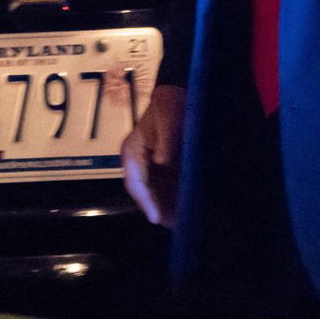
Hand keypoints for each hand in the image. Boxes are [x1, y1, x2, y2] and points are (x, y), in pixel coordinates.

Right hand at [120, 84, 184, 227]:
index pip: (136, 183)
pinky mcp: (159, 165)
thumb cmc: (170, 106)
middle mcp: (137, 161)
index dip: (146, 202)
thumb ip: (166, 141)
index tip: (156, 218)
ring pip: (155, 192)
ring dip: (167, 206)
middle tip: (176, 226)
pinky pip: (164, 186)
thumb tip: (162, 162)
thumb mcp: (169, 120)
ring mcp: (148, 164)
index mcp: (133, 152)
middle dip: (159, 209)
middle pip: (145, 192)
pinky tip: (187, 206)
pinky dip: (173, 197)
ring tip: (183, 222)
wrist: (175, 93)